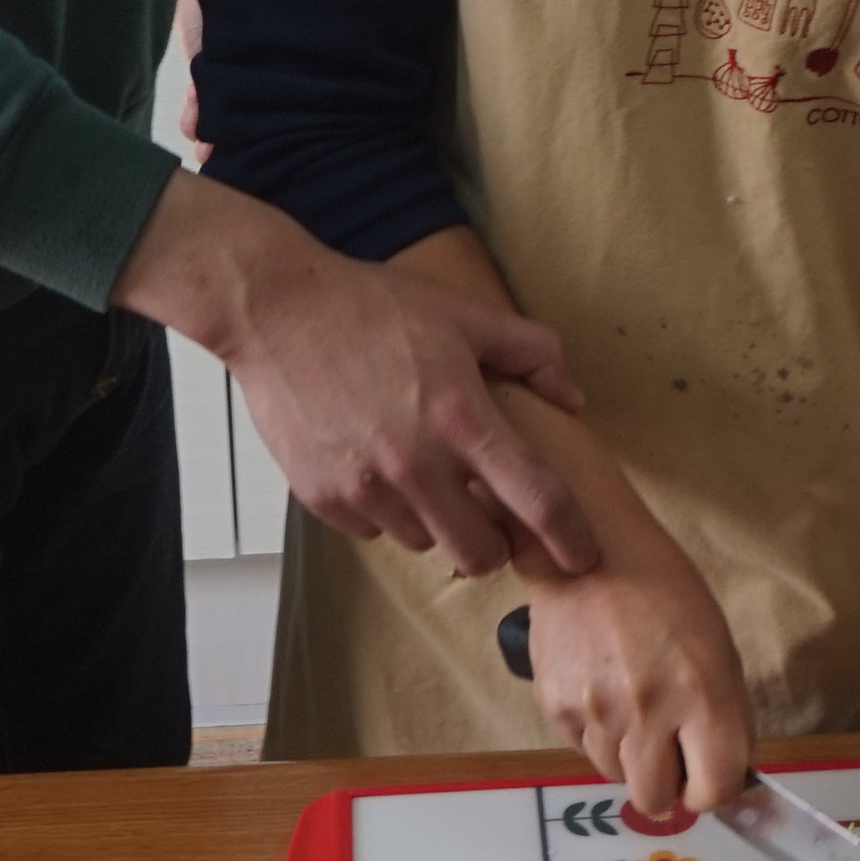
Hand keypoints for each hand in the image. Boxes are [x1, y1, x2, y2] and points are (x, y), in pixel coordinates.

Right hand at [116, 176, 595, 575]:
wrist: (275, 310)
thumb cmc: (368, 306)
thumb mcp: (464, 314)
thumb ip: (531, 353)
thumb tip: (571, 398)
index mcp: (461, 418)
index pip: (537, 499)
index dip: (570, 537)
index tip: (583, 554)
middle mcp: (415, 464)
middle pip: (479, 552)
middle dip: (495, 543)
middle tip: (491, 516)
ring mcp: (365, 486)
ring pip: (422, 542)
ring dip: (435, 521)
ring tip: (423, 473)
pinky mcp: (322, 497)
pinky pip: (371, 530)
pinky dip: (384, 511)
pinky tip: (377, 466)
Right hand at [521, 556, 755, 825]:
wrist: (585, 549)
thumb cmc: (665, 592)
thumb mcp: (718, 647)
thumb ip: (722, 715)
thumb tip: (718, 774)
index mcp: (704, 694)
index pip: (715, 789)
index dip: (714, 791)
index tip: (708, 776)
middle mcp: (649, 712)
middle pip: (655, 800)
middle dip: (666, 784)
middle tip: (667, 750)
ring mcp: (596, 713)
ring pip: (615, 776)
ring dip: (628, 756)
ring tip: (630, 703)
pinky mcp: (555, 708)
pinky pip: (582, 748)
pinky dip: (596, 732)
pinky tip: (600, 688)